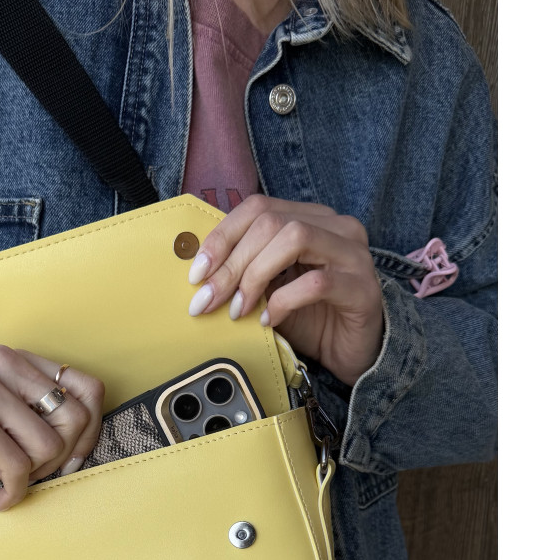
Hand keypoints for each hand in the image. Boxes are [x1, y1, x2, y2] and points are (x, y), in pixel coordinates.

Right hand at [0, 345, 104, 510]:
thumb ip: (37, 418)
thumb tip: (80, 449)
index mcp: (18, 360)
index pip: (89, 390)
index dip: (89, 433)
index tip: (67, 460)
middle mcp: (4, 364)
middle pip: (75, 419)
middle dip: (59, 460)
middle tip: (29, 474)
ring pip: (48, 444)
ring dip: (32, 475)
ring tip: (3, 479)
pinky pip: (16, 465)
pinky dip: (12, 490)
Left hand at [186, 195, 384, 386]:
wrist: (352, 352)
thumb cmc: (310, 317)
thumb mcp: (268, 289)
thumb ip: (244, 272)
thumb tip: (200, 273)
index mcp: (310, 218)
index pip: (258, 207)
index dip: (222, 237)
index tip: (197, 273)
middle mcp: (335, 227)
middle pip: (271, 222)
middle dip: (231, 263)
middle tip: (208, 299)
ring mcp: (352, 254)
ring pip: (294, 239)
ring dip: (255, 275)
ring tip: (239, 309)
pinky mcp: (362, 287)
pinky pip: (316, 283)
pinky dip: (283, 301)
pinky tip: (268, 319)